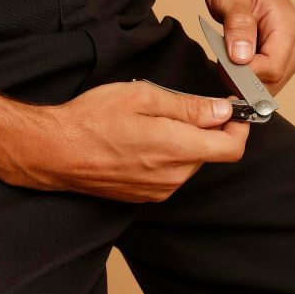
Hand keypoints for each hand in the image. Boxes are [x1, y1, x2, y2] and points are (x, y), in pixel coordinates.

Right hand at [0, 80, 248, 202]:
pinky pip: (170, 174)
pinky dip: (167, 156)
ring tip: (152, 121)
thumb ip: (187, 106)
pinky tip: (141, 139)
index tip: (233, 110)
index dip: (239, 127)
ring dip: (184, 142)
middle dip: (206, 129)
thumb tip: (221, 110)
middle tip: (181, 106)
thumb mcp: (141, 97)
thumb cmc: (92, 118)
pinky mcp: (145, 196)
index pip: (232, 148)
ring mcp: (158, 190)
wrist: (55, 151)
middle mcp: (173, 177)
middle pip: (210, 153)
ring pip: (189, 163)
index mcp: (176, 148)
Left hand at [204, 0, 294, 94]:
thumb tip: (241, 58)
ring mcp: (294, 50)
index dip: (245, 74)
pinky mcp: (286, 55)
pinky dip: (249, 76)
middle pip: (273, 80)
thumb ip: (237, 26)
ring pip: (271, 84)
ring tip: (228, 55)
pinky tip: (236, 60)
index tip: (222, 64)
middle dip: (244, 79)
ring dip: (245, 78)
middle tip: (220, 61)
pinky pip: (269, 77)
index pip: (272, 68)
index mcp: (288, 25)